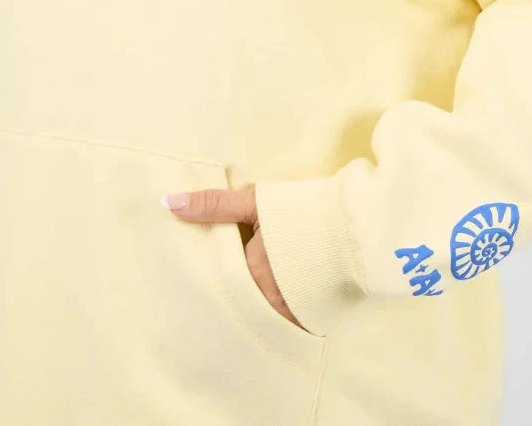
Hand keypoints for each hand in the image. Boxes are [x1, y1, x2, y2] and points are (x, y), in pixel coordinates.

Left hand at [161, 185, 309, 332]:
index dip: (216, 281)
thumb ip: (213, 205)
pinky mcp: (318, 322)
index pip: (221, 287)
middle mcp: (270, 306)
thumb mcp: (257, 203)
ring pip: (263, 322)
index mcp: (251, 279)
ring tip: (250, 303)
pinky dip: (281, 320)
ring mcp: (295, 318)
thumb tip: (167, 203)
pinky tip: (278, 308)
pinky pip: (288, 329)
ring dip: (256, 313)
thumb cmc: (306, 211)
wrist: (363, 224)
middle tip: (222, 298)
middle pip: (241, 309)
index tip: (204, 281)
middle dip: (233, 304)